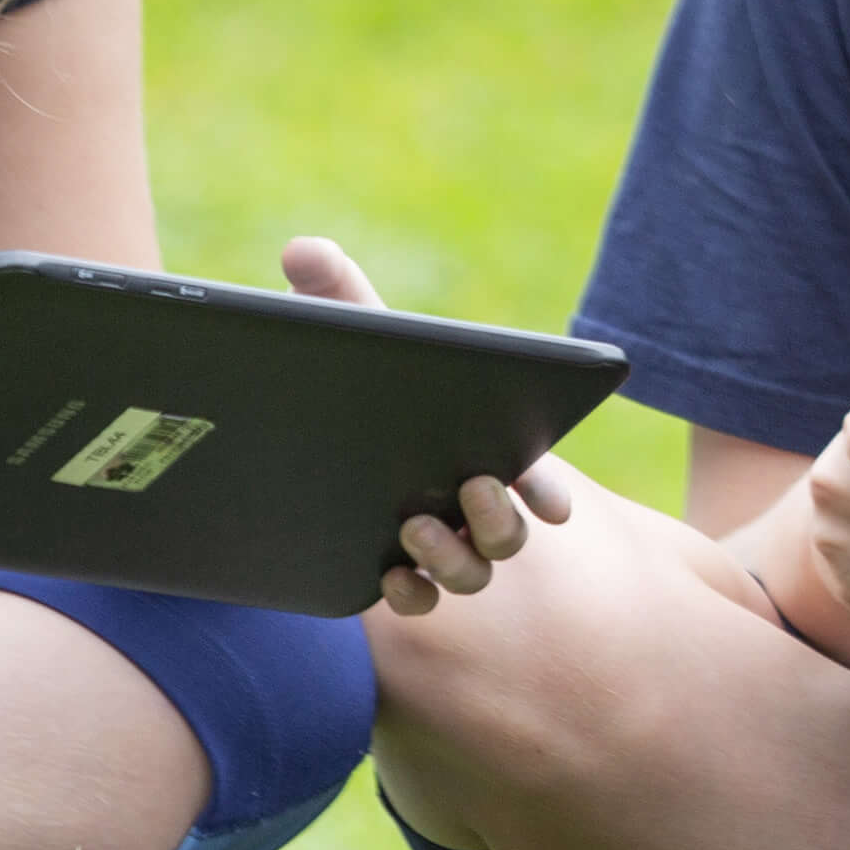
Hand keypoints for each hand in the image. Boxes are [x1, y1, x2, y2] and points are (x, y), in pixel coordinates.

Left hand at [280, 238, 577, 613]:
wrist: (294, 440)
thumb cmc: (354, 382)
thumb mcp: (353, 337)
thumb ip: (337, 292)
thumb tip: (302, 249)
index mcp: (480, 446)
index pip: (535, 474)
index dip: (549, 489)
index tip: (555, 502)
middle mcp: (466, 503)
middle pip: (507, 532)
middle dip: (498, 517)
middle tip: (472, 486)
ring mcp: (435, 544)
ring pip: (472, 573)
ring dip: (454, 557)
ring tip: (413, 528)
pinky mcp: (393, 573)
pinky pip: (418, 600)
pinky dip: (410, 594)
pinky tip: (386, 577)